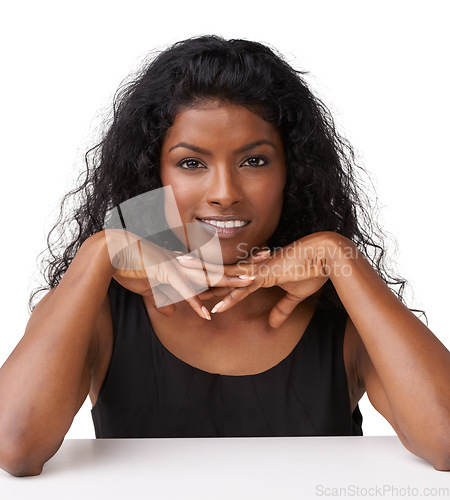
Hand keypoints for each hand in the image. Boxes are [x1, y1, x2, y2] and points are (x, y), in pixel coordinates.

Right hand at [100, 229, 256, 320]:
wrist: (110, 252)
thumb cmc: (129, 266)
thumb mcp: (150, 287)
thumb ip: (164, 299)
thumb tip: (172, 314)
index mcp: (185, 265)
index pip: (217, 264)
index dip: (237, 264)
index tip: (255, 259)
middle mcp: (185, 265)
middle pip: (221, 265)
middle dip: (244, 264)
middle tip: (267, 259)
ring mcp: (176, 269)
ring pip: (208, 276)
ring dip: (229, 281)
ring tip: (250, 284)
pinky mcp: (162, 275)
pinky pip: (181, 292)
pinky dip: (194, 303)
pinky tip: (207, 314)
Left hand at [177, 232, 339, 326]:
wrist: (326, 256)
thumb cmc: (312, 270)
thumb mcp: (295, 295)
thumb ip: (282, 310)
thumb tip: (273, 325)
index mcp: (256, 271)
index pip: (228, 276)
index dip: (211, 279)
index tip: (195, 280)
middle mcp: (252, 270)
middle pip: (219, 273)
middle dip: (198, 275)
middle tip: (177, 273)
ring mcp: (256, 272)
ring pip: (225, 279)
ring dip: (205, 284)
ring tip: (184, 286)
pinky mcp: (266, 277)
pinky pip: (243, 291)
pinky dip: (229, 301)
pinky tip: (216, 309)